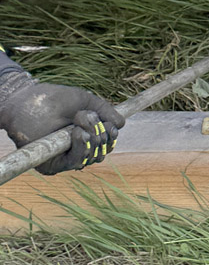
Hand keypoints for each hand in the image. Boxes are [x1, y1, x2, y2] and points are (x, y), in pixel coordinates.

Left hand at [0, 74, 124, 175]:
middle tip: (91, 118)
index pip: (106, 144)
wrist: (29, 101)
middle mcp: (77, 149)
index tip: (112, 125)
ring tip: (80, 121)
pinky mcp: (54, 165)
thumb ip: (105, 111)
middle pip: (102, 152)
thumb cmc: (55, 99)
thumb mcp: (86, 102)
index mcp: (86, 135)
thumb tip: (122, 124)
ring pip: (92, 158)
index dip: (112, 136)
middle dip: (102, 134)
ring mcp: (65, 158)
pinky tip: (78, 132)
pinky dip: (81, 146)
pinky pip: (75, 161)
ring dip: (92, 138)